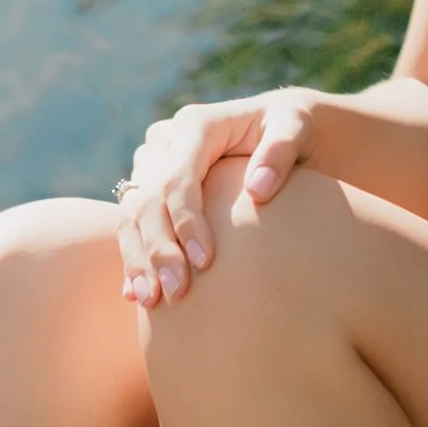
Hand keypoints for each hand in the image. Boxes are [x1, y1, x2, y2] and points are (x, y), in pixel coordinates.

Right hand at [114, 87, 318, 308]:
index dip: (187, 221)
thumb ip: (281, 150)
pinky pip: (131, 225)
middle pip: (148, 200)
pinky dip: (133, 258)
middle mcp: (164, 142)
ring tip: (152, 301)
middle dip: (159, 250)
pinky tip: (134, 294)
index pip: (178, 178)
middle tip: (177, 292)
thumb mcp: (296, 126)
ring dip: (139, 260)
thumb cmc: (289, 127)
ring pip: (131, 215)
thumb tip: (257, 190)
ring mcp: (151, 164)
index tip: (205, 262)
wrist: (274, 127)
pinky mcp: (147, 186)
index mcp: (195, 125)